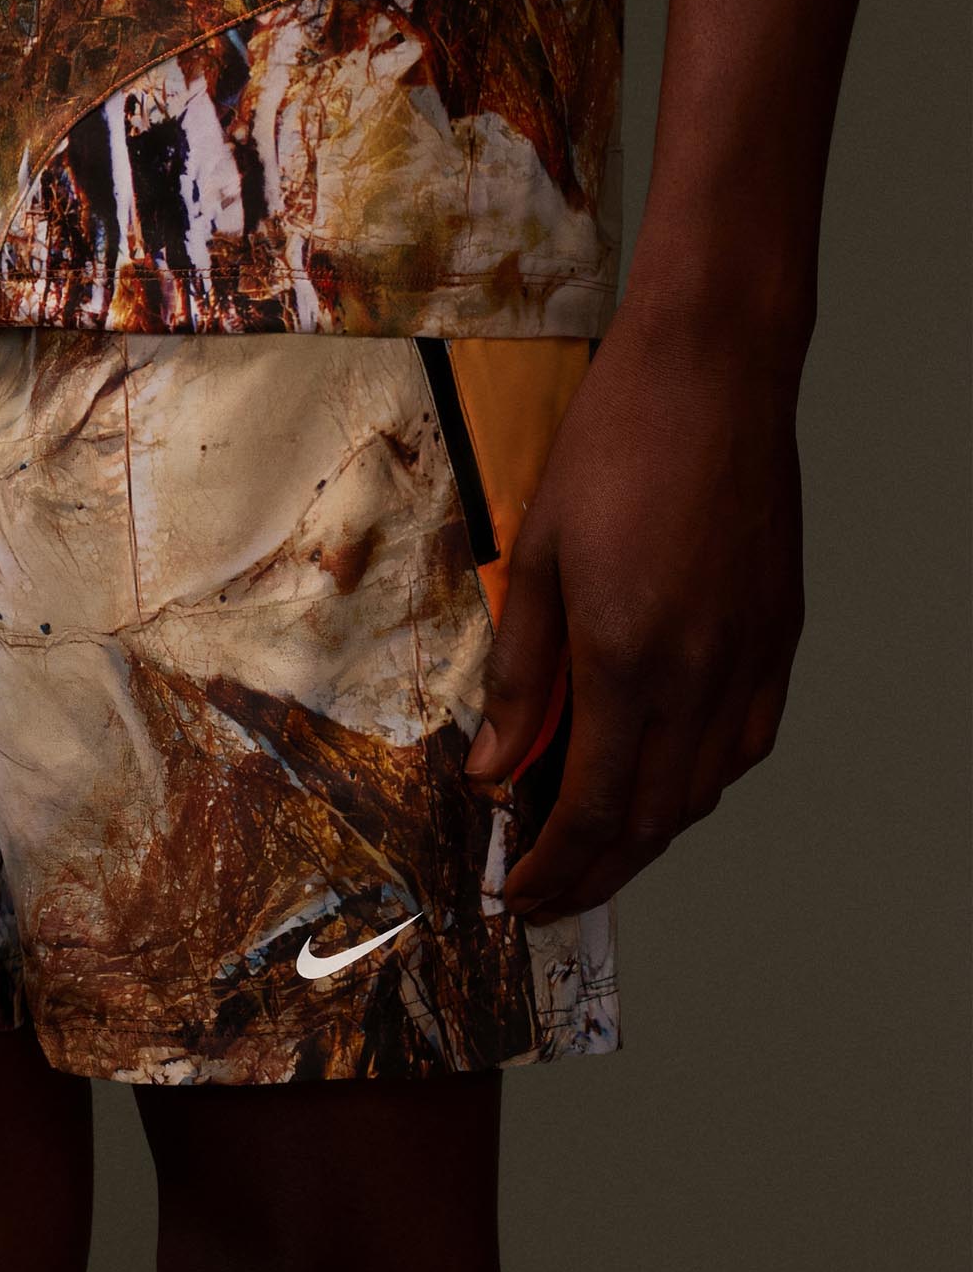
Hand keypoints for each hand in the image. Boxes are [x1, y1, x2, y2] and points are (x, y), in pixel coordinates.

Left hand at [464, 292, 805, 922]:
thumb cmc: (613, 451)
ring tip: (593, 852)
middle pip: (652, 820)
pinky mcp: (781, 635)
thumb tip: (492, 773)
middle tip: (549, 897)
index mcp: (632, 665)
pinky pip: (745, 744)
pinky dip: (698, 785)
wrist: (714, 373)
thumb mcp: (535, 563)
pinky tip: (663, 782)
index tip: (519, 894)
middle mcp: (704, 679)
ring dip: (645, 838)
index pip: (594, 811)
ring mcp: (754, 660)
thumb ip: (518, 680)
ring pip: (703, 792)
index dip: (554, 868)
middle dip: (595, 873)